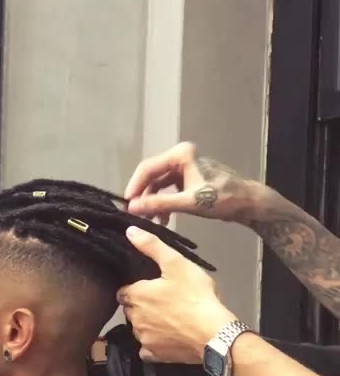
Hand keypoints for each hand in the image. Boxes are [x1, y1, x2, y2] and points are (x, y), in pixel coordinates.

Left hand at [117, 227, 235, 362]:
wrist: (214, 333)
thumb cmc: (195, 296)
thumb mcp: (176, 264)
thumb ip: (151, 246)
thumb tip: (129, 231)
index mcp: (136, 296)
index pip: (124, 291)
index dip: (135, 288)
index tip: (149, 287)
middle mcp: (134, 319)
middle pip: (131, 310)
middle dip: (141, 305)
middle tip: (163, 300)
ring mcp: (144, 339)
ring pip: (139, 329)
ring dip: (148, 324)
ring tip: (169, 317)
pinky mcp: (155, 355)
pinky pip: (147, 349)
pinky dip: (154, 344)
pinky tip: (167, 337)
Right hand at [125, 142, 263, 224]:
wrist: (250, 202)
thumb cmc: (223, 198)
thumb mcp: (189, 203)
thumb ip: (159, 205)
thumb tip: (133, 207)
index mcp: (181, 155)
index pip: (147, 168)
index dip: (134, 186)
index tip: (126, 204)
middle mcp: (181, 157)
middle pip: (152, 176)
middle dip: (144, 196)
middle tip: (136, 214)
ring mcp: (186, 167)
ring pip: (160, 184)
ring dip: (154, 202)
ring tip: (151, 220)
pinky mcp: (190, 178)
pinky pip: (170, 190)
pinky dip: (165, 203)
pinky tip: (164, 219)